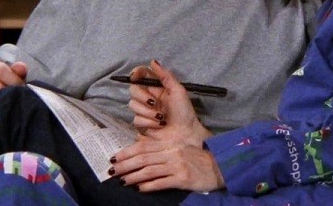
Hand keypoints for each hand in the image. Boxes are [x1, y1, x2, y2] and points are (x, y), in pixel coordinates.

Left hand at [110, 140, 224, 192]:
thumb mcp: (181, 151)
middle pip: (143, 158)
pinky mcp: (183, 178)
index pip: (144, 147)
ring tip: (122, 181)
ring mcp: (177, 165)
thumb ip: (164, 152)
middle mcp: (172, 153)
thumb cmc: (199, 160)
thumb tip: (143, 156)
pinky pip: (162, 182)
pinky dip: (149, 185)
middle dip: (125, 164)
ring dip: (133, 176)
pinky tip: (140, 188)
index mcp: (170, 145)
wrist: (220, 167)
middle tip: (111, 170)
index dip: (127, 152)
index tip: (114, 157)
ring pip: (150, 170)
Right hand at [127, 60, 210, 145]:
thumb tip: (152, 61)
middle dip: (143, 96)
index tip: (136, 76)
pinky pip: (136, 119)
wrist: (185, 134)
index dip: (136, 73)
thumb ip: (165, 75)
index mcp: (158, 87)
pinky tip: (158, 125)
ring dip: (147, 111)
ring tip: (161, 118)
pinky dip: (148, 122)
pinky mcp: (142, 123)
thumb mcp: (178, 91)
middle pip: (133, 89)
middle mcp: (149, 97)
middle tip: (155, 103)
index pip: (142, 75)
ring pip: (133, 105)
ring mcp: (145, 110)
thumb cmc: (184, 112)